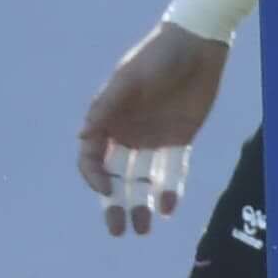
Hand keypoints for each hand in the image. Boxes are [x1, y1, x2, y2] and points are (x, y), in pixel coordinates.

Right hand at [78, 20, 234, 236]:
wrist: (195, 47)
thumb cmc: (155, 59)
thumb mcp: (128, 80)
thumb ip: (106, 108)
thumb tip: (82, 136)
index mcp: (107, 120)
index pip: (92, 157)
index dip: (94, 177)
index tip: (106, 192)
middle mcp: (126, 134)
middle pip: (116, 176)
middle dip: (114, 205)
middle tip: (117, 230)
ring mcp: (152, 139)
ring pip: (143, 180)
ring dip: (141, 204)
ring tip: (143, 230)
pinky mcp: (179, 139)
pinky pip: (172, 171)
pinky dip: (170, 190)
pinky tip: (167, 208)